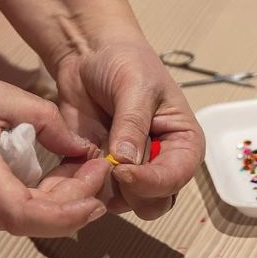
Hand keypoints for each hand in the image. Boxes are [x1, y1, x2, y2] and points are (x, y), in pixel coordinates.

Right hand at [0, 73, 109, 235]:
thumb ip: (45, 119)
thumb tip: (81, 145)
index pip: (29, 217)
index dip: (71, 212)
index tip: (98, 191)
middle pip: (35, 220)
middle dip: (75, 198)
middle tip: (96, 167)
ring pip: (24, 220)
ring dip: (57, 200)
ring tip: (76, 166)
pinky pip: (6, 215)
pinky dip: (34, 199)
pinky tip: (47, 175)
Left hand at [54, 37, 204, 219]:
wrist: (88, 54)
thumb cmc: (125, 61)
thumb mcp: (135, 86)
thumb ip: (132, 124)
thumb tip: (126, 162)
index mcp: (183, 143)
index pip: (176, 177)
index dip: (152, 182)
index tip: (123, 171)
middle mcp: (161, 163)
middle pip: (154, 202)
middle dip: (131, 192)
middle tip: (107, 167)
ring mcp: (131, 171)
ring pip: (124, 204)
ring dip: (103, 190)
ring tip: (87, 159)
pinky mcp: (101, 171)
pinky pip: (94, 193)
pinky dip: (81, 186)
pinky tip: (73, 162)